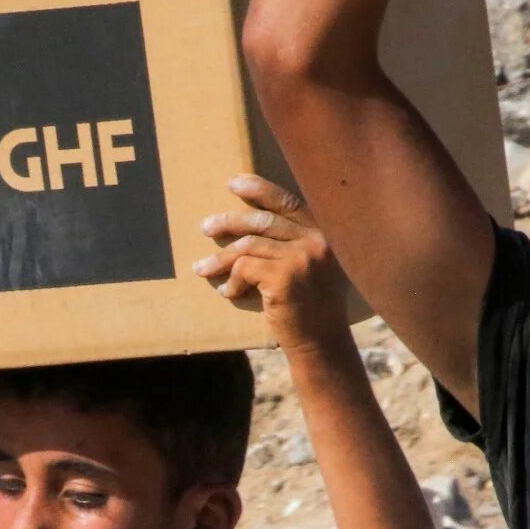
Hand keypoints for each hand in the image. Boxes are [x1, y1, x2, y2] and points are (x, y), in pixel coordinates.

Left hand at [193, 175, 351, 352]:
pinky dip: (231, 281)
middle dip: (229, 222)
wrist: (323, 345)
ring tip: (203, 268)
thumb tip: (251, 223)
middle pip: (263, 221)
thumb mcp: (316, 268)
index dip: (259, 189)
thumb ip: (296, 242)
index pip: (288, 202)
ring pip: (248, 246)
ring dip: (220, 258)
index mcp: (326, 233)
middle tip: (206, 227)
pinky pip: (244, 268)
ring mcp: (302, 257)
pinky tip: (228, 293)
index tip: (234, 183)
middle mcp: (318, 240)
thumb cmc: (314, 308)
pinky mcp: (284, 277)